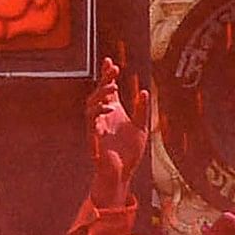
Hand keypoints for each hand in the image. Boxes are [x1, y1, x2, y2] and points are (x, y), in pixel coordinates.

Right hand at [85, 58, 153, 200]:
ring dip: (100, 95)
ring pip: (91, 105)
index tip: (109, 61)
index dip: (107, 75)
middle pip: (98, 93)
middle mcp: (103, 116)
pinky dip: (98, 113)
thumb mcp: (141, 127)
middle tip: (113, 70)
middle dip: (104, 80)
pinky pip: (91, 121)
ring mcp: (97, 126)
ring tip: (113, 88)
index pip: (108, 89)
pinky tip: (109, 109)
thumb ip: (141, 110)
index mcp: (113, 112)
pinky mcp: (94, 137)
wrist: (123, 173)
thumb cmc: (129, 152)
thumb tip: (144, 91)